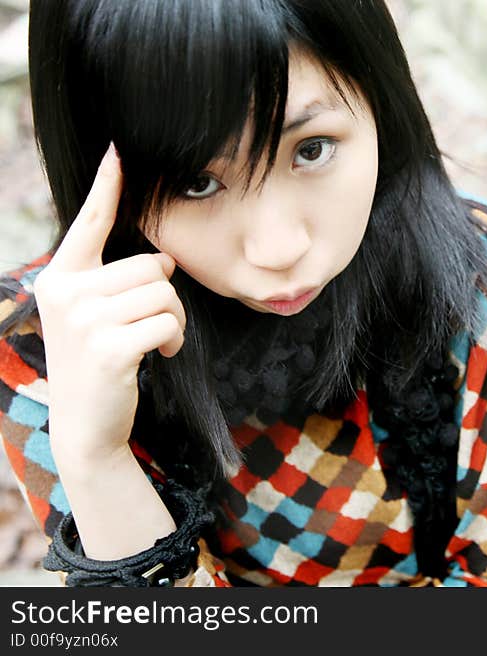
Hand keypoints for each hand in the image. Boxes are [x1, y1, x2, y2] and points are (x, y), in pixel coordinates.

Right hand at [33, 145, 186, 463]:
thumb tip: (162, 259)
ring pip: (164, 293)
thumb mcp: (95, 314)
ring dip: (174, 319)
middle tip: (154, 323)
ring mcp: (84, 320)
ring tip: (155, 341)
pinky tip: (157, 356)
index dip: (106, 186)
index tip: (117, 151)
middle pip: (150, 266)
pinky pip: (169, 323)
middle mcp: (66, 292)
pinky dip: (174, 340)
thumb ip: (116, 281)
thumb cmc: (100, 361)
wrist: (87, 421)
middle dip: (166, 295)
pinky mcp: (109, 347)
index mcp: (61, 277)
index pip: (90, 224)